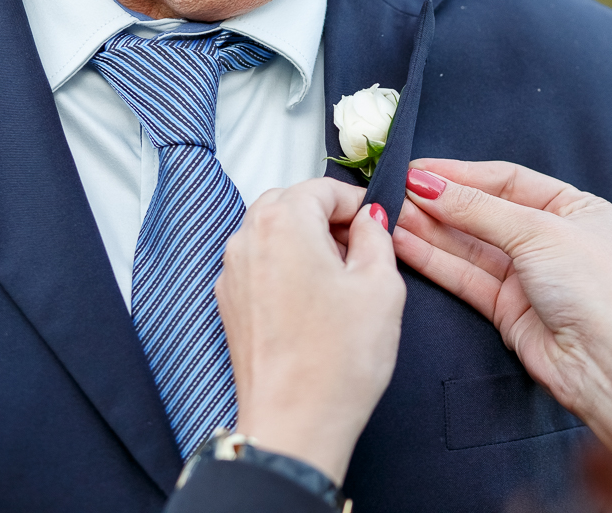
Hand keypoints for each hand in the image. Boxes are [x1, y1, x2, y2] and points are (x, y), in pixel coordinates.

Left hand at [216, 178, 404, 484]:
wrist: (295, 425)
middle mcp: (247, 240)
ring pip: (272, 233)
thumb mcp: (381, 285)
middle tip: (363, 247)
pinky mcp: (230, 306)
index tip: (378, 223)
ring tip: (343, 278)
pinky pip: (261, 265)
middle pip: (290, 204)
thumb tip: (370, 219)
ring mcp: (232, 274)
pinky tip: (317, 302)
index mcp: (283, 223)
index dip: (357, 202)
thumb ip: (377, 236)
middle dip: (327, 216)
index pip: (322, 187)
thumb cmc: (338, 359)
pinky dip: (288, 267)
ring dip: (306, 241)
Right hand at [394, 160, 611, 487]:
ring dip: (429, 229)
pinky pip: (465, 276)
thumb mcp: (539, 231)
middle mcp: (551, 239)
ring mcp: (528, 276)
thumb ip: (479, 209)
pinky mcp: (508, 310)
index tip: (418, 170)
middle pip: (484, 212)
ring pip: (469, 246)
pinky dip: (434, 260)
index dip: (461, 174)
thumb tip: (430, 185)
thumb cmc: (598, 288)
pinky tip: (403, 242)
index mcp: (575, 208)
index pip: (508, 180)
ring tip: (387, 213)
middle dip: (439, 202)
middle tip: (394, 191)